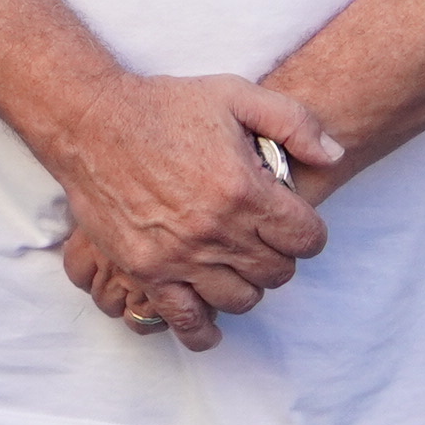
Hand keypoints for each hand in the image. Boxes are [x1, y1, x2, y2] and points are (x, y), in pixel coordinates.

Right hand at [35, 73, 338, 349]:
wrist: (90, 122)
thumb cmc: (162, 106)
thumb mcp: (235, 94)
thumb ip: (293, 122)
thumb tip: (335, 155)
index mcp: (244, 189)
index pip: (307, 239)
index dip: (307, 232)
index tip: (292, 223)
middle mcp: (217, 229)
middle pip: (277, 272)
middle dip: (278, 256)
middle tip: (261, 238)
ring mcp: (181, 255)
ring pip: (241, 299)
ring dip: (246, 285)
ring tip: (234, 264)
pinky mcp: (147, 270)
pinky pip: (186, 319)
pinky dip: (204, 330)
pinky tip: (211, 325)